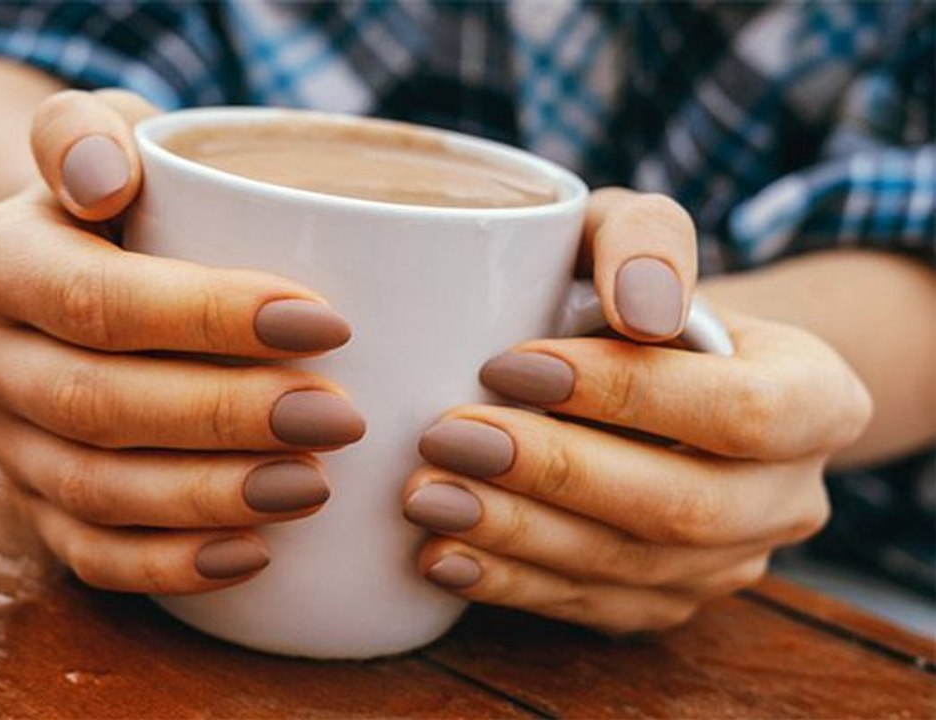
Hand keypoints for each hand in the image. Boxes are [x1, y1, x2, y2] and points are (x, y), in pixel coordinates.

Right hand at [0, 90, 363, 594]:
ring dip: (206, 497)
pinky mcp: (36, 501)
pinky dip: (170, 565)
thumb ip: (86, 130)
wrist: (79, 262)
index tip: (327, 324)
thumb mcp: (105, 134)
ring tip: (311, 486)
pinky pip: (90, 552)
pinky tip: (254, 555)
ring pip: (93, 491)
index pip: (98, 300)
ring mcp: (5, 440)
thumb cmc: (124, 194)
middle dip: (223, 418)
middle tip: (336, 419)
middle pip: (96, 404)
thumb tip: (99, 177)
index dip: (209, 318)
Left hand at [402, 189, 872, 633]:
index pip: (739, 410)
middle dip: (555, 473)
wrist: (654, 371)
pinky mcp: (668, 602)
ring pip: (630, 567)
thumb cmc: (639, 290)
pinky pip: (593, 607)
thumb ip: (647, 241)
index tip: (505, 362)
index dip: (624, 393)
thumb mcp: (643, 232)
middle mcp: (790, 496)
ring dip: (517, 535)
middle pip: (682, 506)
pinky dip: (510, 583)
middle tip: (446, 438)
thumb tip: (643, 311)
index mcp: (819, 399)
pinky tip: (441, 555)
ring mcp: (732, 563)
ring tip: (425, 495)